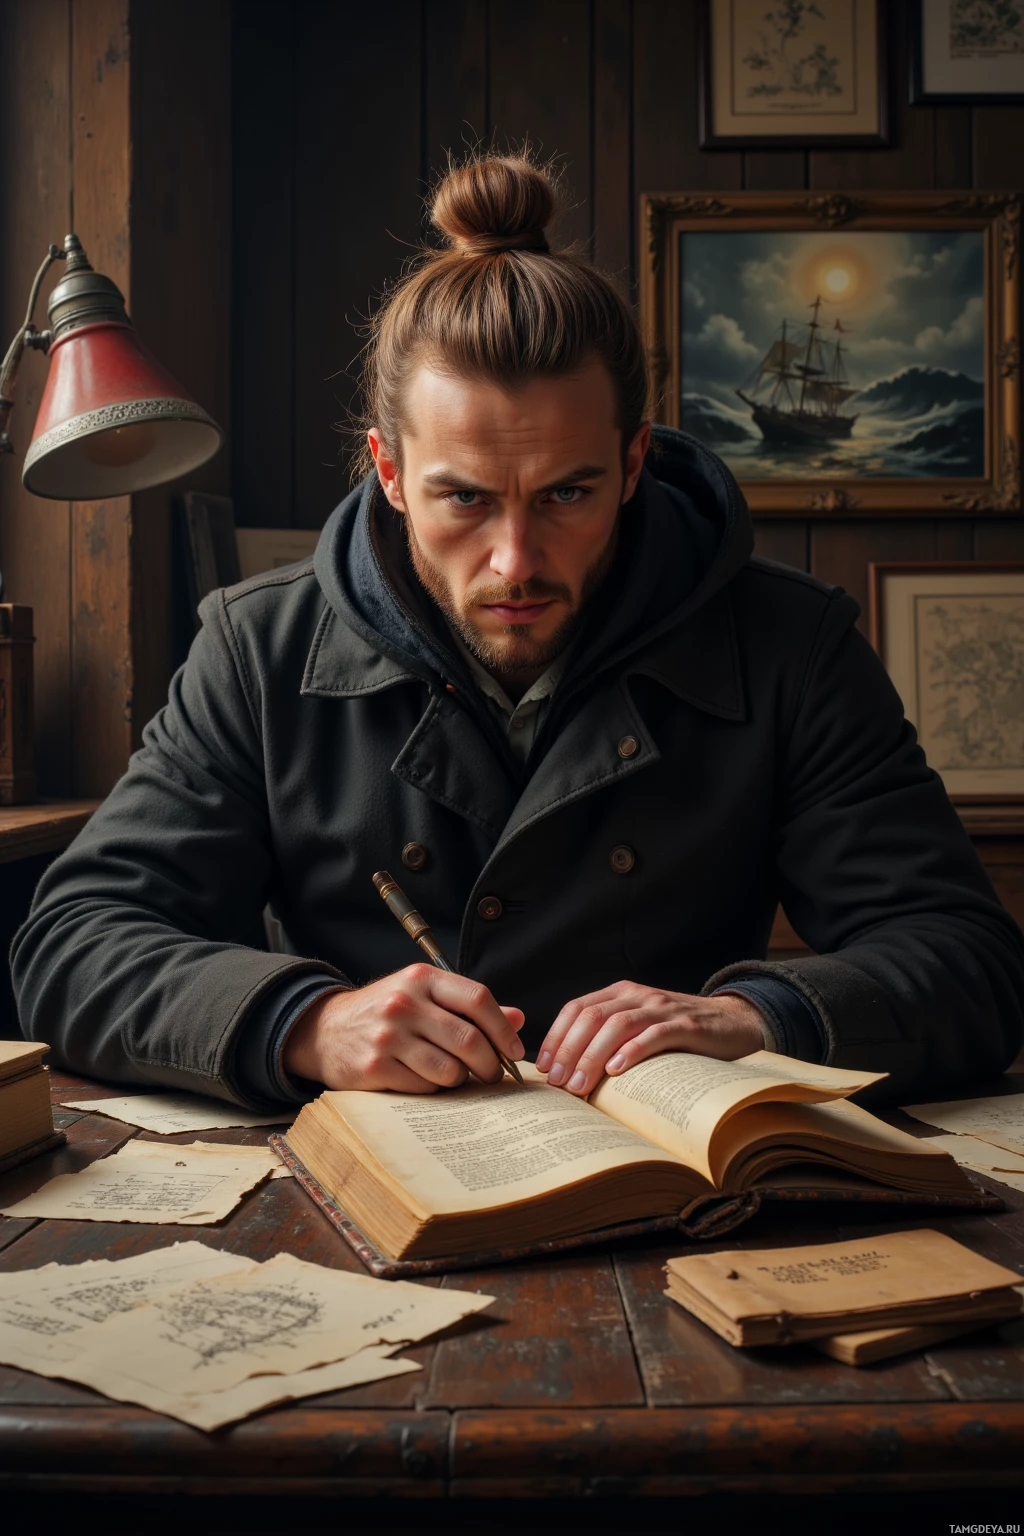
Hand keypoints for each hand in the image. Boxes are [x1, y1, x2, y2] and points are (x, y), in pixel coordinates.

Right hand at [281, 964, 524, 1092]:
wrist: (325, 1030)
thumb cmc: (386, 1013)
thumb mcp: (423, 995)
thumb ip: (468, 1007)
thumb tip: (518, 1018)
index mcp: (422, 979)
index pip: (477, 998)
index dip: (503, 1028)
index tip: (514, 1050)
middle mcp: (404, 1003)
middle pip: (469, 1039)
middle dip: (489, 1064)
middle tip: (492, 1074)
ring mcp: (388, 1035)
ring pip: (450, 1069)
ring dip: (461, 1080)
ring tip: (455, 1076)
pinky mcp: (375, 1067)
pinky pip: (425, 1087)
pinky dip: (433, 1088)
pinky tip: (425, 1079)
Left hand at [536, 982, 764, 1097]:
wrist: (732, 1023)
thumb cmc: (678, 1033)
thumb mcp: (639, 1026)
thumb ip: (609, 1036)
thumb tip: (568, 1071)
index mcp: (620, 993)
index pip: (576, 1008)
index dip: (556, 1037)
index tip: (544, 1067)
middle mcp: (638, 995)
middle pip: (591, 1017)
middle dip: (569, 1050)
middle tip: (558, 1082)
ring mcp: (662, 1008)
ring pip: (617, 1025)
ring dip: (593, 1056)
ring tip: (580, 1084)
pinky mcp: (686, 1025)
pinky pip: (654, 1034)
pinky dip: (632, 1051)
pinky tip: (616, 1071)